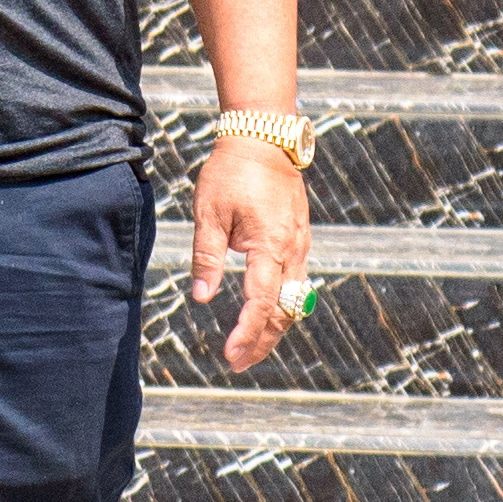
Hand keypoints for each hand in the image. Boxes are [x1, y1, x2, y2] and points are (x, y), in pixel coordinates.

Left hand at [190, 132, 316, 369]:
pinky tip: (265, 314)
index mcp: (269, 245)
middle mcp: (292, 250)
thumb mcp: (209, 214)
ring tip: (250, 348)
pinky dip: (282, 305)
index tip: (229, 356)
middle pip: (284, 311)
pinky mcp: (300, 238)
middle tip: (238, 364)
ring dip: (274, 327)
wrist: (264, 138)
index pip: (260, 303)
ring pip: (294, 300)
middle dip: (262, 341)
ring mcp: (300, 244)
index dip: (246, 334)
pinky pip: (297, 282)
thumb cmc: (231, 172)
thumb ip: (207, 258)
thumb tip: (201, 297)